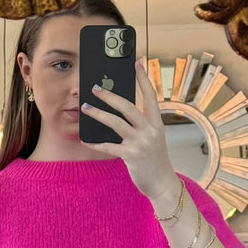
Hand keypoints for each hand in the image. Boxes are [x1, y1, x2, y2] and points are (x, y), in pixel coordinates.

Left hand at [80, 60, 178, 201]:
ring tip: (85, 107)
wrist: (163, 184)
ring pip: (116, 122)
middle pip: (128, 106)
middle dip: (109, 95)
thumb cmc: (155, 161)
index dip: (144, 79)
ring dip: (98, 114)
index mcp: (157, 124)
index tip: (137, 63)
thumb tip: (117, 115)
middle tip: (95, 88)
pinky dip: (96, 142)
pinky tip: (85, 139)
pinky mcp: (131, 156)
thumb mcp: (153, 140)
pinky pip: (109, 146)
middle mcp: (150, 130)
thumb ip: (140, 127)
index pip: (151, 96)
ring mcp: (141, 143)